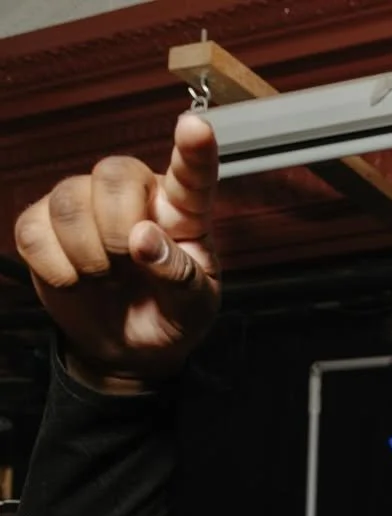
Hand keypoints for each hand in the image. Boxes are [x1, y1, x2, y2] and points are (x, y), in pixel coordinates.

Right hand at [14, 113, 220, 390]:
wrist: (129, 348)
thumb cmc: (171, 316)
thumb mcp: (193, 308)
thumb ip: (179, 275)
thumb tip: (143, 238)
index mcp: (182, 213)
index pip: (191, 176)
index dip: (193, 152)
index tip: (196, 129)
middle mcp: (134, 196)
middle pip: (111, 173)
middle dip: (115, 226)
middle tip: (125, 263)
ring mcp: (87, 206)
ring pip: (68, 199)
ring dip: (86, 254)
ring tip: (105, 279)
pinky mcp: (45, 225)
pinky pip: (33, 229)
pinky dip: (54, 266)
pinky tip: (75, 282)